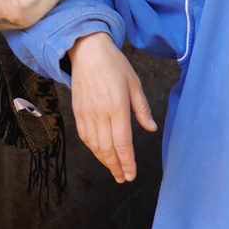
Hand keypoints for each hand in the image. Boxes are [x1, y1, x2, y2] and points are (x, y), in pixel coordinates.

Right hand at [68, 33, 155, 182]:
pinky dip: (92, 149)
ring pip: (95, 145)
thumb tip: (151, 128)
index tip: (131, 175)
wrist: (87, 51)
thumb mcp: (135, 83)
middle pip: (108, 148)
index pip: (123, 143)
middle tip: (123, 178)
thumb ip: (142, 109)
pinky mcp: (78, 112)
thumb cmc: (114, 65)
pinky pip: (84, 136)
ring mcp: (87, 113)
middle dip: (116, 167)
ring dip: (104, 161)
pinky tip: (100, 154)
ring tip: (114, 170)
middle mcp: (100, 113)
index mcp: (117, 107)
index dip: (127, 162)